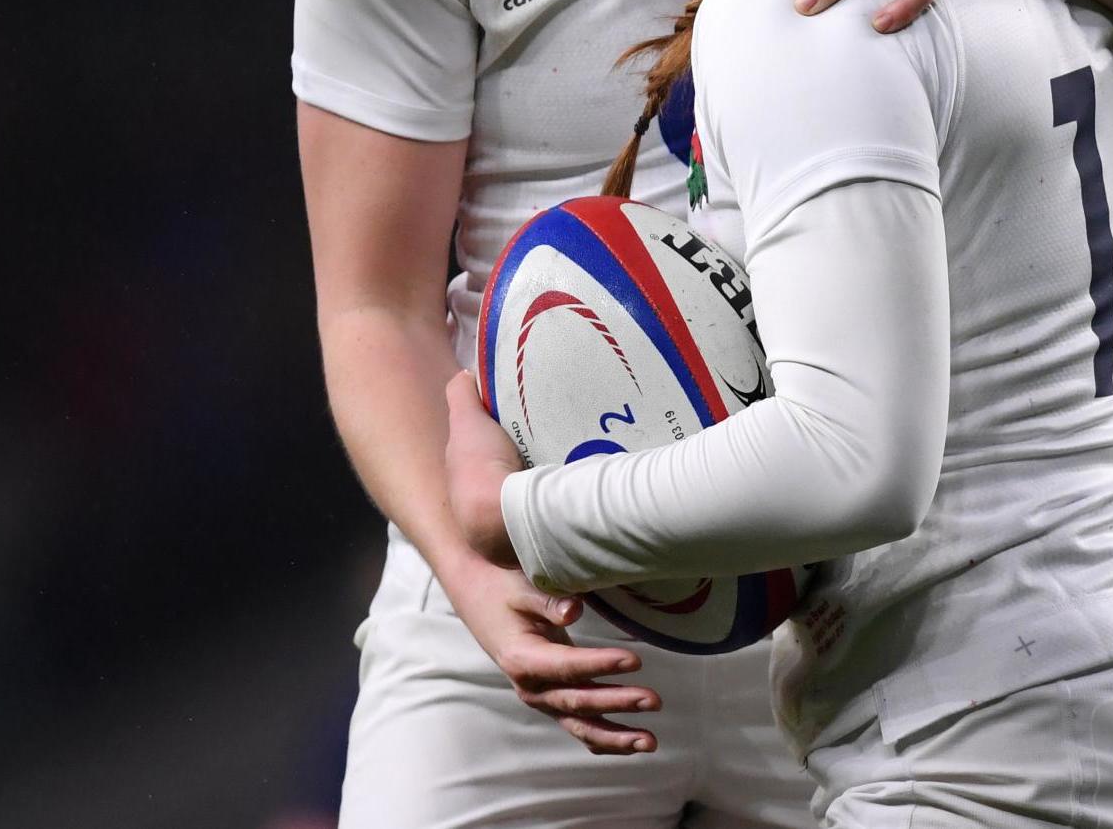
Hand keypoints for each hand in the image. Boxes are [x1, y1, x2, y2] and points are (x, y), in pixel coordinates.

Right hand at [439, 551, 664, 755]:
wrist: (480, 602)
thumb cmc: (504, 591)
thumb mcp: (521, 589)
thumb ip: (548, 600)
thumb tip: (574, 609)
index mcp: (522, 659)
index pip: (568, 667)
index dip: (601, 665)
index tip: (636, 660)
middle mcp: (531, 687)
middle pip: (579, 701)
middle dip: (618, 703)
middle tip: (653, 699)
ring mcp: (542, 699)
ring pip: (581, 726)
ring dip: (616, 736)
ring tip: (651, 741)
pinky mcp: (553, 700)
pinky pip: (580, 727)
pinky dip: (606, 738)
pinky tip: (634, 743)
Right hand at [442, 375, 662, 754]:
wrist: (459, 527)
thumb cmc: (472, 489)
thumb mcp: (466, 447)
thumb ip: (467, 411)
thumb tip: (464, 372)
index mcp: (493, 582)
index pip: (517, 599)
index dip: (543, 604)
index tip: (573, 610)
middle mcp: (506, 627)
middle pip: (541, 668)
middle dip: (588, 673)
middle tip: (637, 674)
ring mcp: (524, 651)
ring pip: (560, 704)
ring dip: (604, 717)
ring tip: (652, 719)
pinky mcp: (548, 666)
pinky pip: (575, 712)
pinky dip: (605, 730)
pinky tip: (645, 740)